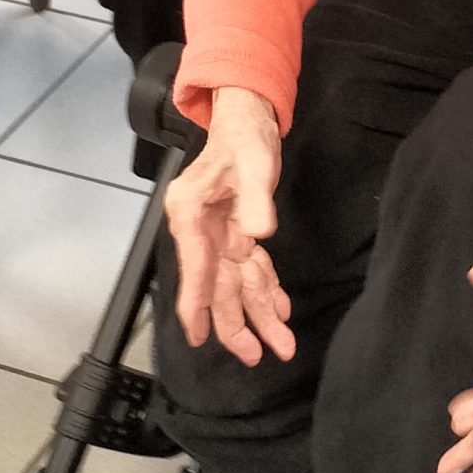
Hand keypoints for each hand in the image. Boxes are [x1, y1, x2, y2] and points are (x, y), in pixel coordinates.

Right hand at [166, 86, 292, 365]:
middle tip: (254, 355)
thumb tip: (256, 236)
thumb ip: (254, 198)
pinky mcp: (236, 232)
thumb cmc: (244, 135)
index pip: (196, 267)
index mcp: (191, 213)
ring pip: (236, 283)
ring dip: (259, 313)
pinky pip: (251, 269)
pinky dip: (267, 288)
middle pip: (217, 285)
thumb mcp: (254, 161)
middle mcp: (199, 229)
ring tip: (281, 343)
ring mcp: (217, 233)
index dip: (197, 305)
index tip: (197, 337)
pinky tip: (280, 309)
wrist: (247, 116)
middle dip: (236, 322)